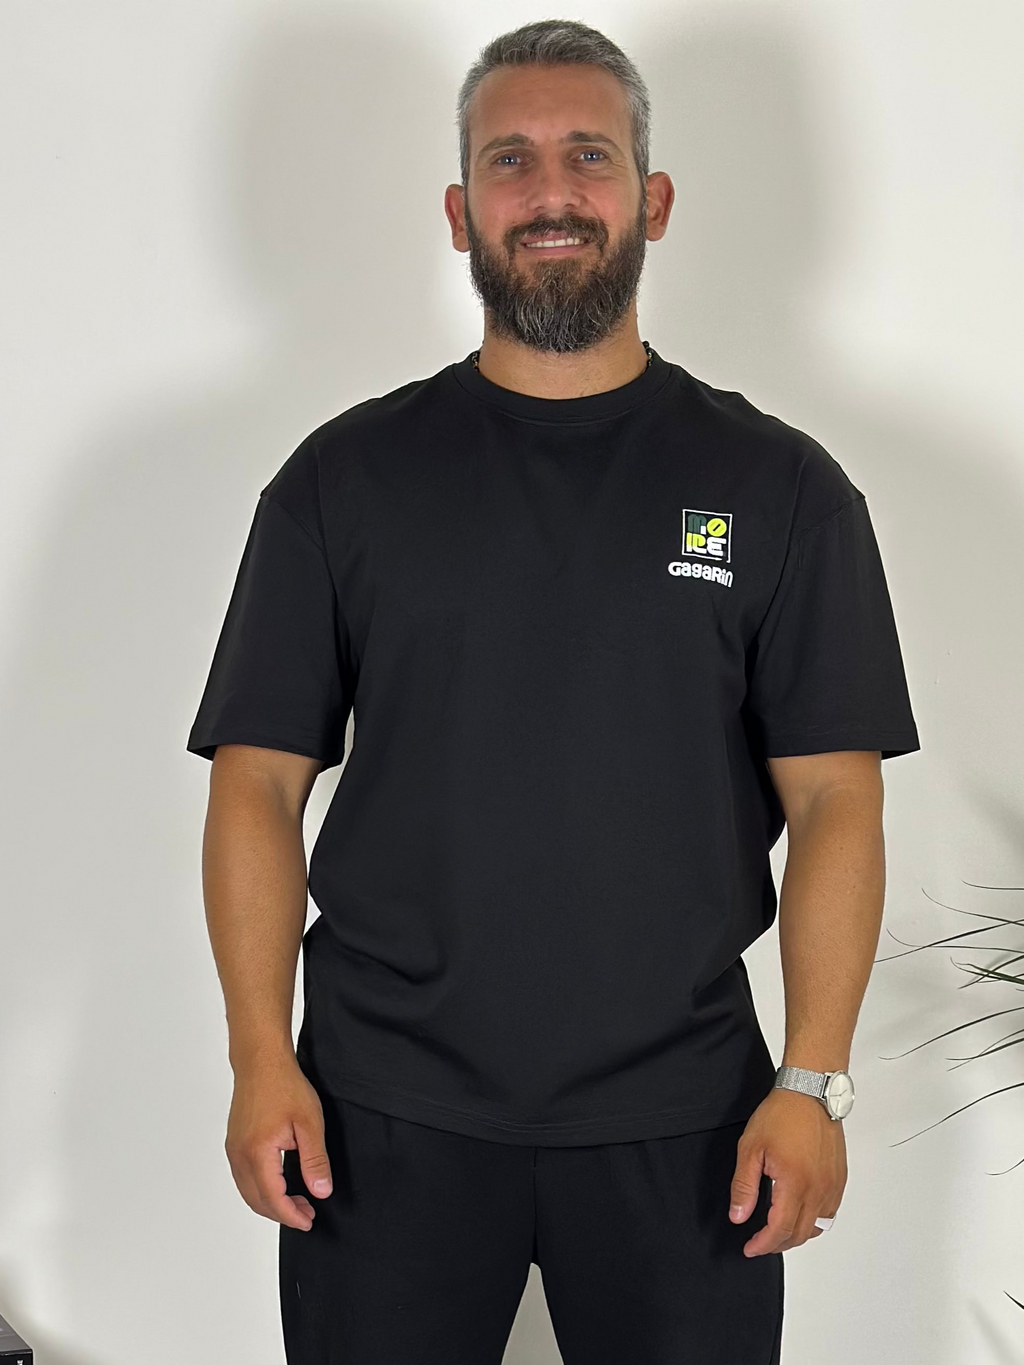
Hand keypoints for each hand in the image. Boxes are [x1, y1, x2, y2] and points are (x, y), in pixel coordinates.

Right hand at [225, 1054, 333, 1230]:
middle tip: (307, 1213)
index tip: (308, 1221)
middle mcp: (240, 1155)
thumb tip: (321, 1191)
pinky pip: (244, 1178)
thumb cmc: (284, 1085)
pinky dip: (260, 1189)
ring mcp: (234, 1149)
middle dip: (282, 1213)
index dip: (291, 1215)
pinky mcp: (234, 1143)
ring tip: (297, 1200)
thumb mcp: (309, 1123)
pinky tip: (279, 1183)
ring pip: (248, 1191)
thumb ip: (315, 1160)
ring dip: (270, 1202)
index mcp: (258, 1152)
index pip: (273, 1199)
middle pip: (257, 1201)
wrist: (261, 1061)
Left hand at [728, 1087, 846, 1255]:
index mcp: (794, 1183)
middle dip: (777, 1244)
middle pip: (799, 1234)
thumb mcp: (751, 1148)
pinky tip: (799, 1213)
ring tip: (777, 1230)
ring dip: (796, 1235)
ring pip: (817, 1228)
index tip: (750, 1248)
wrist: (809, 1093)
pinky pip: (829, 1212)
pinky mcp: (839, 1179)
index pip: (779, 1229)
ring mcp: (831, 1185)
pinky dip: (814, 1221)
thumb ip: (744, 1186)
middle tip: (760, 1242)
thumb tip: (738, 1215)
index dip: (762, 1244)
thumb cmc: (782, 1114)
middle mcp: (818, 1189)